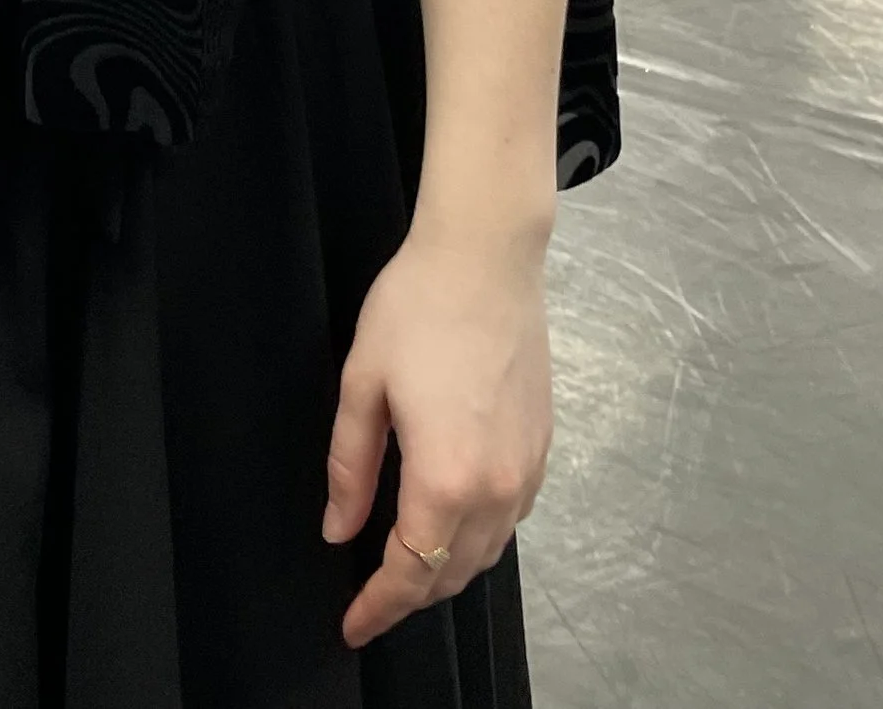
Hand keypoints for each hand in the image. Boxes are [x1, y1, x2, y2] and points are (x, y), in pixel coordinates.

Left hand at [323, 221, 553, 648]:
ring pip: (486, 552)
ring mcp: (527, 469)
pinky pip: (511, 518)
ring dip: (446, 569)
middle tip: (370, 596)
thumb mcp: (362, 384)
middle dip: (409, 594)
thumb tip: (339, 530)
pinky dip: (479, 536)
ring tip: (405, 562)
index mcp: (444, 479)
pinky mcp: (543, 446)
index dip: (377, 607)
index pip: (409, 572)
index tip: (351, 627)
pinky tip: (453, 517)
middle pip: (451, 573)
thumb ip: (350, 467)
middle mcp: (496, 488)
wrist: (486, 255)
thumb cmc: (417, 308)